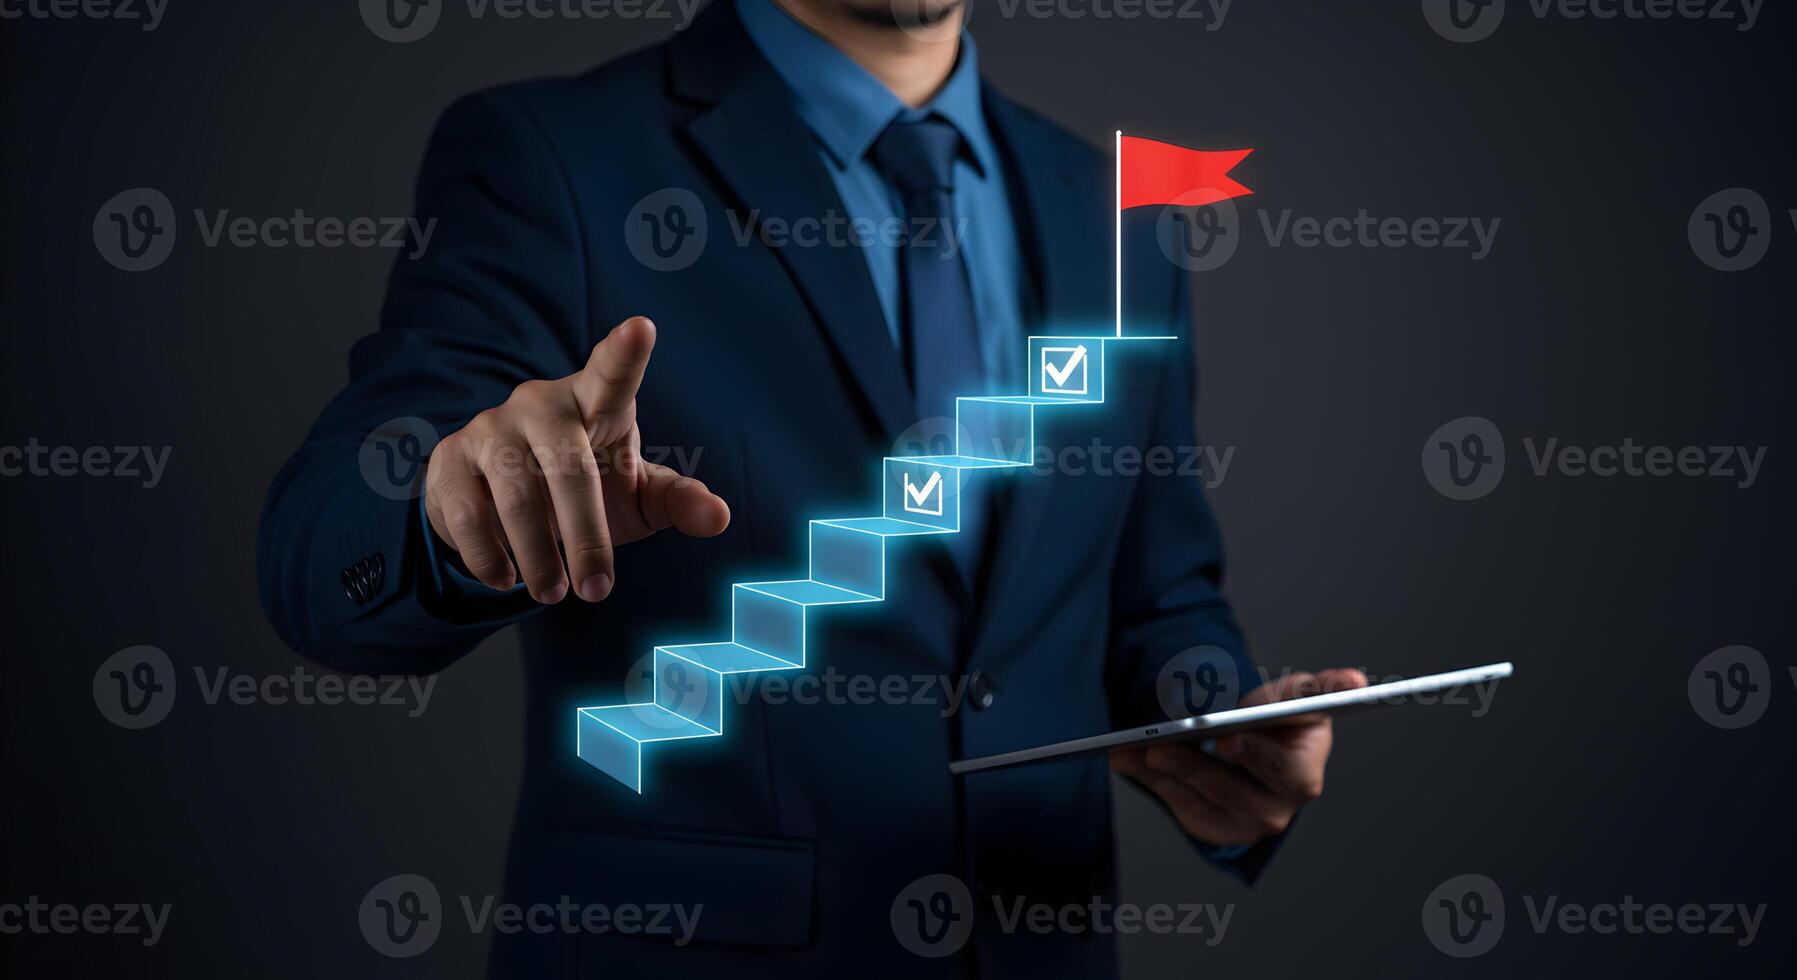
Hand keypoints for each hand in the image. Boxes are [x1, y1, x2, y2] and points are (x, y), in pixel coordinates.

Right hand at [423, 316, 730, 602]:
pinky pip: (468, 514)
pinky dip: (490, 556)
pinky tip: (505, 578)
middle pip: (569, 467)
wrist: (502, 499)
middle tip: (597, 590)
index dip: (625, 353)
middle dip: (586, 536)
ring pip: (516, 495)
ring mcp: (490, 428)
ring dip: (539, 555)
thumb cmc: (589, 487)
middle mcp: (539, 404)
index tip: (642, 328)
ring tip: (554, 593)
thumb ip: (678, 501)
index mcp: (594, 402)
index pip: (612, 373)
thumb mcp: (637, 495)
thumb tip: (719, 517)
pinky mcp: (450, 460)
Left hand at [1110, 668, 1367, 846]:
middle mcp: (1279, 808)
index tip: (1227, 738)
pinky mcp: (1215, 828)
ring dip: (1162, 776)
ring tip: (1128, 751)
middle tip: (1158, 748)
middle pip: (1235, 794)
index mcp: (1304, 773)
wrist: (1251, 738)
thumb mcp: (1297, 695)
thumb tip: (1357, 681)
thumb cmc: (1278, 716)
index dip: (1257, 757)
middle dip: (1195, 769)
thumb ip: (1323, 686)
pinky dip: (1151, 783)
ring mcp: (1245, 824)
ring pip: (1200, 802)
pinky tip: (1127, 761)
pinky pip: (1179, 808)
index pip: (1287, 773)